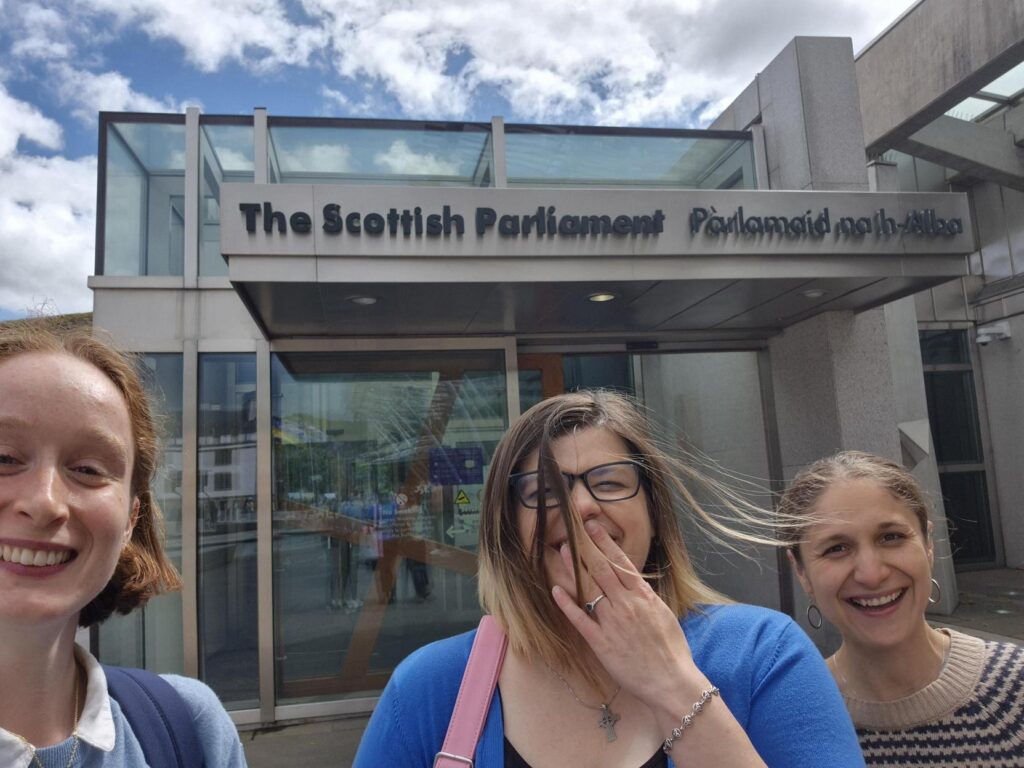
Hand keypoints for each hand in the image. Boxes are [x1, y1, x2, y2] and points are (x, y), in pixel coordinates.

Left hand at [550, 521, 703, 705]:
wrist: (672, 681)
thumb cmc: (673, 651)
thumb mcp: (664, 615)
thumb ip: (647, 598)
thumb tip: (637, 584)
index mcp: (643, 596)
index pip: (621, 562)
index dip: (605, 543)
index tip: (594, 527)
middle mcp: (626, 604)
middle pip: (602, 570)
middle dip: (586, 548)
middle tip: (572, 531)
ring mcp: (612, 622)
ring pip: (589, 589)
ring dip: (574, 569)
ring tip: (562, 551)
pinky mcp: (601, 642)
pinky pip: (580, 620)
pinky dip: (567, 604)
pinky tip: (556, 591)